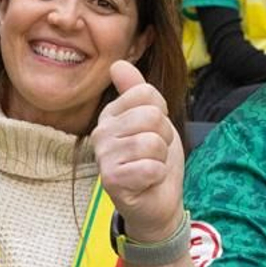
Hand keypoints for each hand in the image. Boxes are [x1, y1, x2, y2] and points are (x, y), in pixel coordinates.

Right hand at [93, 60, 185, 243]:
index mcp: (110, 114)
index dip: (162, 114)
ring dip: (161, 159)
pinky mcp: (111, 180)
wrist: (156, 203)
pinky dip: (157, 176)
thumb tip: (118, 63)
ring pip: (153, 142)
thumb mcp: (152, 121)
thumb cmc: (154, 160)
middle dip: (164, 137)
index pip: (147, 93)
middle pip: (152, 116)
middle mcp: (101, 132)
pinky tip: (146, 182)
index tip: (152, 133)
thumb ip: (136, 92)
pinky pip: (151, 167)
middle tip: (154, 154)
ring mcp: (104, 156)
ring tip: (150, 168)